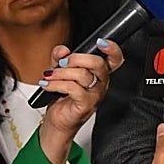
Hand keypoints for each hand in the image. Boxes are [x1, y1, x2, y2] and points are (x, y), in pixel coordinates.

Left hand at [39, 40, 122, 163]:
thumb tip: (62, 50)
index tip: (100, 42)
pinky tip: (48, 85)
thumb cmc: (63, 98)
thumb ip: (60, 58)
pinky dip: (56, 84)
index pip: (114, 60)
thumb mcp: (60, 72)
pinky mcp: (86, 104)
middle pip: (99, 64)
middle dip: (77, 59)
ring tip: (50, 76)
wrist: (58, 121)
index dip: (112, 49)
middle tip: (62, 62)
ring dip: (61, 73)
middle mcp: (101, 83)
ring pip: (83, 75)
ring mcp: (95, 94)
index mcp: (99, 73)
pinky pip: (73, 89)